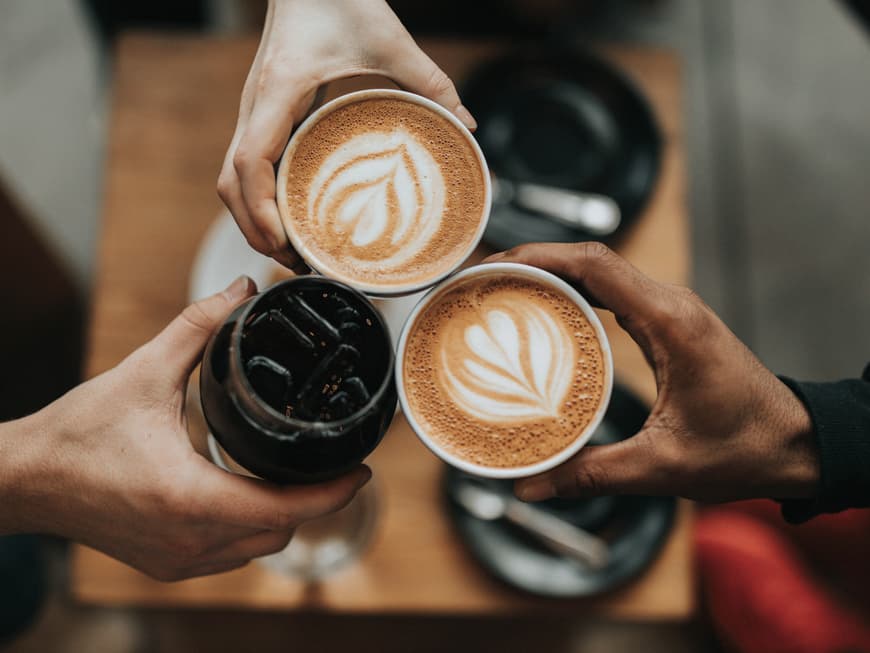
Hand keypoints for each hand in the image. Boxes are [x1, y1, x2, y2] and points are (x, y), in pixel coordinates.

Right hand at [0, 276, 370, 580]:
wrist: (24, 480)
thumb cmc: (78, 433)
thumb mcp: (143, 372)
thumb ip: (198, 328)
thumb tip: (240, 291)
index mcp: (191, 497)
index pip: (287, 509)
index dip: (333, 493)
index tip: (362, 471)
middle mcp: (190, 540)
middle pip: (280, 531)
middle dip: (314, 501)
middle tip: (332, 463)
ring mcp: (177, 560)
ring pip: (257, 548)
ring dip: (283, 517)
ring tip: (298, 476)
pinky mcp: (166, 564)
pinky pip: (229, 556)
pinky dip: (250, 529)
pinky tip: (249, 495)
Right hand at [218, 0, 475, 268]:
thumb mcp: (388, 38)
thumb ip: (430, 81)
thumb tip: (466, 125)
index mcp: (278, 92)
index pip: (249, 162)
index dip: (260, 210)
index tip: (285, 242)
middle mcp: (255, 106)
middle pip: (230, 185)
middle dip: (256, 230)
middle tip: (297, 263)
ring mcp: (254, 112)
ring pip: (230, 179)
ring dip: (253, 220)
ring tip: (292, 252)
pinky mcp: (263, 114)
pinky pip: (247, 166)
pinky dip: (259, 200)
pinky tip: (290, 218)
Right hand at [484, 243, 818, 503]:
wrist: (795, 445)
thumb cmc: (744, 448)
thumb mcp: (662, 466)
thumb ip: (592, 473)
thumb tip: (530, 486)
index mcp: (671, 322)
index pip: (596, 264)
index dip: (538, 257)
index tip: (494, 266)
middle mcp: (670, 305)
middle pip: (590, 259)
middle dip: (532, 261)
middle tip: (483, 282)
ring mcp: (670, 311)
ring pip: (601, 272)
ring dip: (552, 274)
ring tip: (502, 291)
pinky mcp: (668, 325)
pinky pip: (612, 293)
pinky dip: (574, 294)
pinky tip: (544, 314)